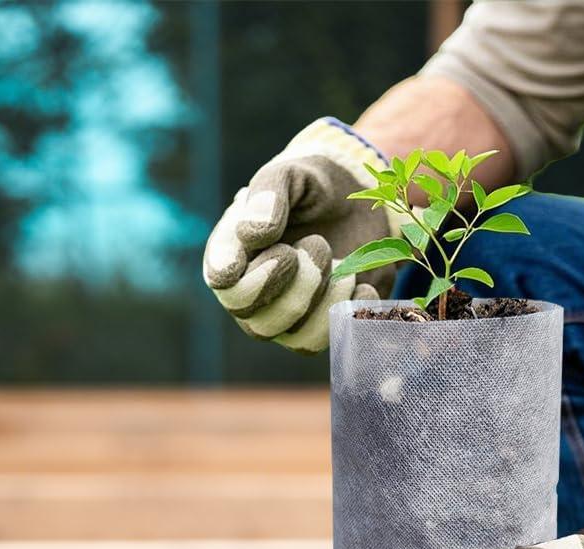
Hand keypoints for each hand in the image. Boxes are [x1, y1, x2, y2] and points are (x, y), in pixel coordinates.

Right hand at [203, 118, 396, 353]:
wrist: (356, 205)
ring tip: (342, 262)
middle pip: (258, 321)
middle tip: (318, 243)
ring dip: (326, 297)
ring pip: (294, 337)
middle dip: (299, 283)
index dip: (253, 277)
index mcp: (232, 256)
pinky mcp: (316, 328)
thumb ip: (267, 193)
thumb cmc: (312, 188)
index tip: (284, 249)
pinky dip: (349, 309)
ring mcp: (282, 318)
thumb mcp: (291, 174)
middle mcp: (250, 296)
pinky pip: (328, 339)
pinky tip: (358, 281)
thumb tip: (252, 234)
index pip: (225, 285)